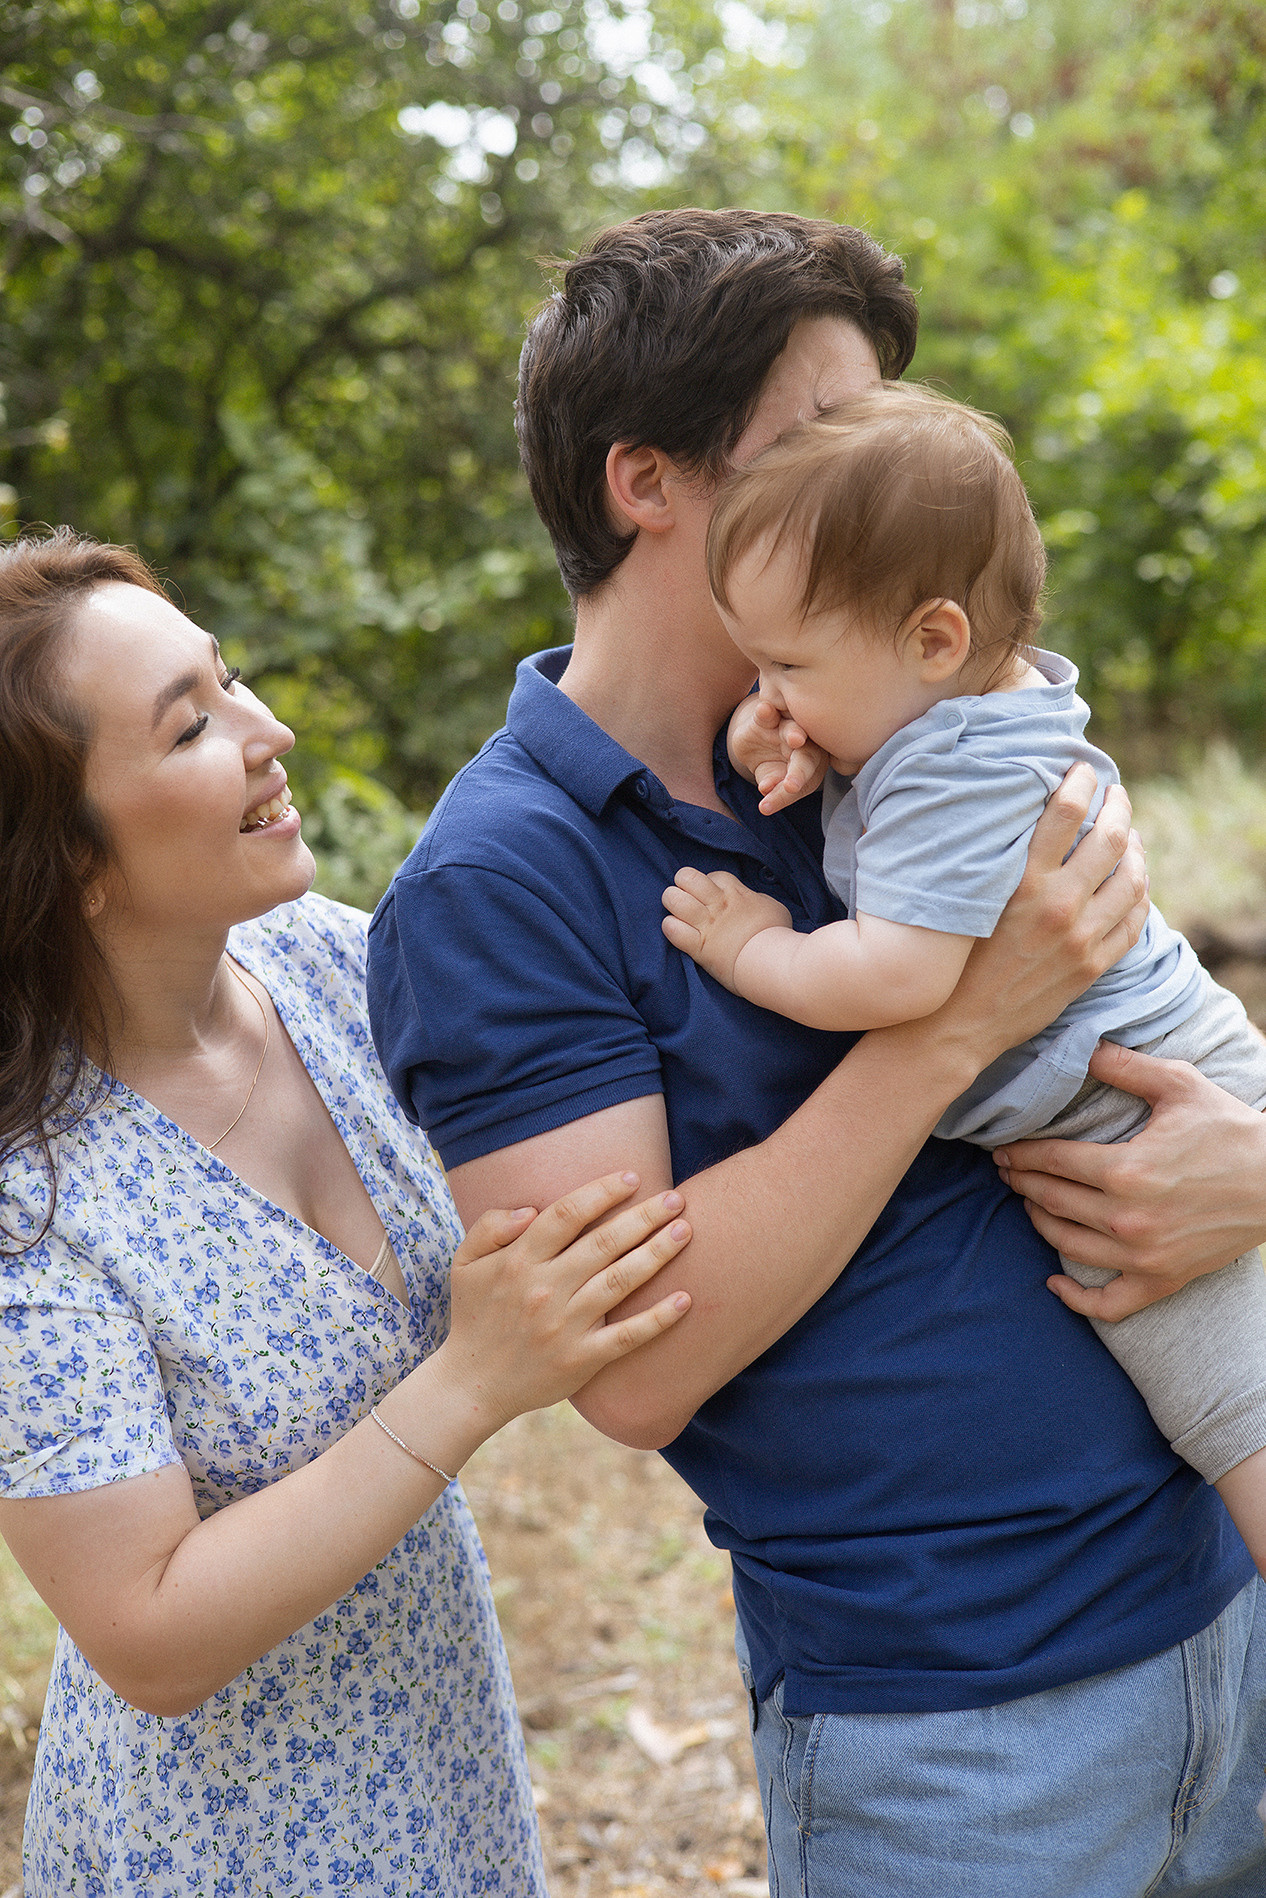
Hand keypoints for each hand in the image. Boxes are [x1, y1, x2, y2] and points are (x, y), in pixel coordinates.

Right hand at [436, 1172, 691, 1429]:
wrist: (472, 1384)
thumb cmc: (475, 1315)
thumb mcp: (465, 1262)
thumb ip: (491, 1225)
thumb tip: (531, 1209)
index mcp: (519, 1261)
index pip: (567, 1214)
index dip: (602, 1191)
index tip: (632, 1177)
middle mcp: (544, 1289)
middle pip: (603, 1243)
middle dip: (644, 1216)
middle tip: (676, 1198)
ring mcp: (565, 1326)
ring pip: (620, 1281)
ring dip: (657, 1253)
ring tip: (685, 1231)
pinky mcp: (582, 1360)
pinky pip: (627, 1336)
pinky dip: (658, 1319)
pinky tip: (685, 1299)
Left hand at [661, 866, 792, 990]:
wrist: (772, 961)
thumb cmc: (777, 935)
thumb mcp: (772, 907)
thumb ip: (756, 900)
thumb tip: (751, 900)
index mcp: (735, 892)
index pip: (712, 875)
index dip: (709, 884)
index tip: (713, 896)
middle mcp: (717, 904)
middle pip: (686, 877)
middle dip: (682, 885)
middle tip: (688, 899)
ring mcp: (706, 924)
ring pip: (673, 899)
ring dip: (672, 904)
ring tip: (679, 914)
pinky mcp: (698, 946)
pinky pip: (671, 929)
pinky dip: (671, 928)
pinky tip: (677, 932)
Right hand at [728, 696, 828, 814]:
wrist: (755, 743)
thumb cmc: (771, 766)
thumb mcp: (770, 778)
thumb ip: (772, 784)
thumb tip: (766, 789)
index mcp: (812, 766)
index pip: (804, 782)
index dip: (792, 792)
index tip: (785, 797)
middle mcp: (806, 744)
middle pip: (807, 757)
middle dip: (799, 772)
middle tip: (791, 786)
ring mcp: (787, 727)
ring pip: (793, 730)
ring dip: (794, 733)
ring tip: (796, 739)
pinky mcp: (768, 714)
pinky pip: (770, 712)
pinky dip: (767, 711)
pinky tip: (764, 710)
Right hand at [934, 765, 1148, 1068]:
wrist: (954, 1024)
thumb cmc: (948, 954)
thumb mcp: (965, 896)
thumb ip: (994, 857)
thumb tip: (1011, 813)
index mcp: (1022, 881)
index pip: (1066, 811)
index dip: (1080, 781)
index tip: (1082, 769)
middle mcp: (1058, 906)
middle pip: (1111, 838)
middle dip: (1118, 806)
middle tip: (1115, 794)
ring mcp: (1080, 938)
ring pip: (1132, 878)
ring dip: (1136, 848)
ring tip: (1130, 835)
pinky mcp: (1091, 966)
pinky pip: (1133, 921)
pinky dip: (1140, 893)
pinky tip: (1133, 881)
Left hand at [994, 1041, 1265, 1317]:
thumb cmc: (1231, 1130)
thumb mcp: (1180, 1085)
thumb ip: (1124, 1066)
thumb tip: (1081, 1045)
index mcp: (1126, 1170)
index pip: (1051, 1161)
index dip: (1020, 1153)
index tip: (1003, 1148)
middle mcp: (1128, 1219)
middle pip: (1052, 1200)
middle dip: (1021, 1182)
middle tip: (1006, 1170)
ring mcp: (1144, 1256)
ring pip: (1067, 1245)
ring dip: (1039, 1222)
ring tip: (1029, 1202)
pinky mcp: (1164, 1280)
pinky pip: (1110, 1304)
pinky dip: (1077, 1299)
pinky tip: (1054, 1283)